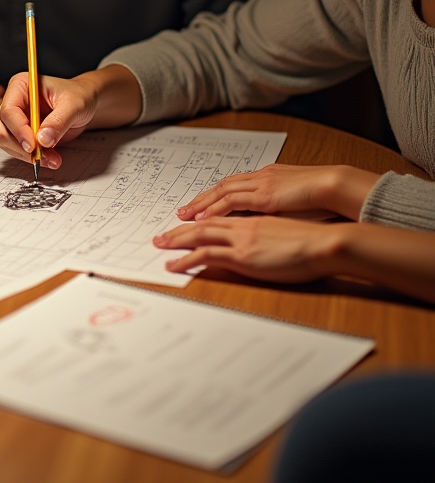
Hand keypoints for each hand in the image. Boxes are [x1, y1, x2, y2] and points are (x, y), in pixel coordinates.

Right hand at [0, 65, 141, 169]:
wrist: (84, 104)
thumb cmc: (79, 95)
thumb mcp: (74, 104)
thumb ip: (59, 121)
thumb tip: (42, 139)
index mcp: (21, 86)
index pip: (9, 110)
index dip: (18, 130)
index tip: (32, 146)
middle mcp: (13, 101)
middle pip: (2, 129)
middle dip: (21, 146)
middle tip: (42, 155)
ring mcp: (15, 119)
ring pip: (7, 142)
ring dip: (27, 155)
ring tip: (51, 158)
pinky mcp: (20, 133)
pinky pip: (17, 150)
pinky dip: (32, 158)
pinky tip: (49, 158)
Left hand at [154, 216, 345, 282]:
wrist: (323, 242)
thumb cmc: (313, 240)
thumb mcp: (286, 232)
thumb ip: (270, 235)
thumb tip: (265, 243)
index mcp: (252, 219)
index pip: (218, 218)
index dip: (199, 221)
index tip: (184, 225)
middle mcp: (241, 225)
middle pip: (202, 225)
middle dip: (179, 231)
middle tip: (160, 237)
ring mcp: (240, 239)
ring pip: (199, 237)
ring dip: (176, 242)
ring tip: (159, 248)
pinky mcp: (241, 255)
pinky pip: (206, 255)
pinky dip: (186, 259)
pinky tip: (174, 264)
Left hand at [175, 164, 379, 222]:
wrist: (335, 186)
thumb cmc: (323, 196)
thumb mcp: (297, 200)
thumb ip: (281, 207)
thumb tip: (271, 221)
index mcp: (267, 176)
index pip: (232, 186)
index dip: (214, 197)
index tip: (199, 206)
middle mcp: (259, 178)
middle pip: (220, 188)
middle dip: (199, 201)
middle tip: (181, 213)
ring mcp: (259, 186)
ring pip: (220, 194)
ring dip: (200, 207)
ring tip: (184, 219)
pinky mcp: (263, 196)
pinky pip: (231, 203)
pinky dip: (215, 211)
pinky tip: (203, 221)